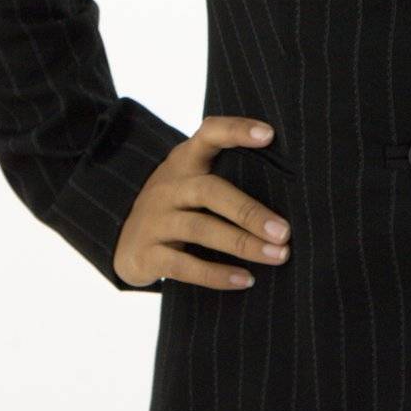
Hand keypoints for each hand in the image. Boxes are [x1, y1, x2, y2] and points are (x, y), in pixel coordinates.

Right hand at [113, 115, 292, 290]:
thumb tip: (289, 186)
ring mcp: (155, 220)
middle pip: (210, 191)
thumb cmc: (176, 203)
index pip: (209, 134)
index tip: (269, 134)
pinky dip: (218, 275)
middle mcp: (169, 186)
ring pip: (201, 229)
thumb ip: (225, 173)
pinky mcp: (147, 254)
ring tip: (278, 255)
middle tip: (285, 231)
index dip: (237, 130)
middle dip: (250, 211)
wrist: (121, 237)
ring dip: (243, 244)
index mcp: (185, 160)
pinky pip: (185, 265)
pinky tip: (246, 279)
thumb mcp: (191, 179)